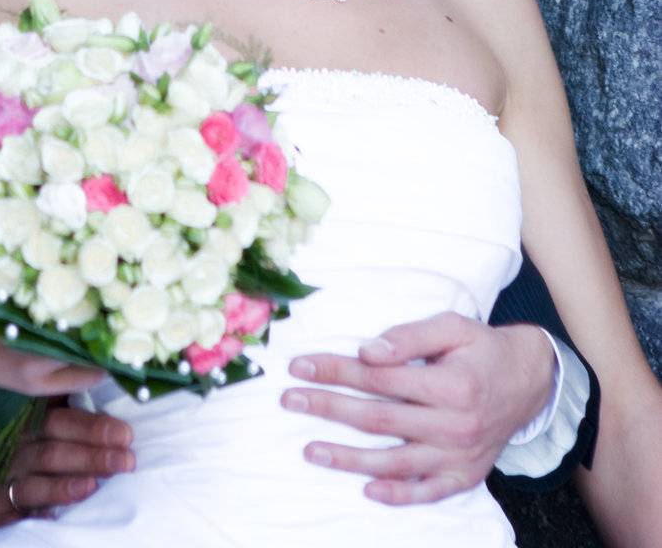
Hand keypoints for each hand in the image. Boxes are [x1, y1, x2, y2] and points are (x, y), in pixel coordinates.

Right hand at [0, 403, 136, 533]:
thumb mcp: (15, 414)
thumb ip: (50, 408)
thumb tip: (93, 387)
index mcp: (26, 425)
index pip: (64, 423)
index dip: (94, 427)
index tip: (125, 433)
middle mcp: (15, 452)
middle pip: (58, 453)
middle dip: (93, 456)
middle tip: (127, 460)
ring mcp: (0, 483)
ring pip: (38, 484)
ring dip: (66, 486)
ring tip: (93, 486)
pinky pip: (13, 518)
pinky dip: (33, 520)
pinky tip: (54, 524)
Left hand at [280, 313, 555, 505]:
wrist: (531, 381)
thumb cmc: (483, 348)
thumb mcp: (452, 327)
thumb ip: (408, 338)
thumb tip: (366, 351)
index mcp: (451, 384)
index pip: (379, 378)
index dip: (336, 370)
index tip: (300, 366)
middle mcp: (454, 425)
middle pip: (379, 419)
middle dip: (329, 408)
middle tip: (291, 401)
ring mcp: (460, 456)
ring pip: (395, 462)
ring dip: (349, 458)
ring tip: (310, 450)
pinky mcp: (466, 475)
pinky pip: (427, 492)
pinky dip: (398, 495)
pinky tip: (367, 490)